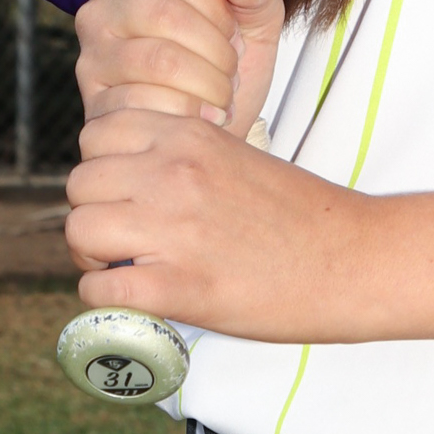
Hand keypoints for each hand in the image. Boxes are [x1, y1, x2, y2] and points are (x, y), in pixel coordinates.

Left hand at [64, 106, 364, 337]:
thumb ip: (183, 158)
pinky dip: (105, 299)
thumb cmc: (302, 215)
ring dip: (93, 255)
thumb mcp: (236, 157)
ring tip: (126, 269)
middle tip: (121, 241)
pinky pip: (99, 287)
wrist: (354, 259)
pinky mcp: (178, 285)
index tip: (124, 194)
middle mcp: (173, 172)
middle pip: (79, 183)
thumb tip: (134, 181)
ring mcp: (173, 228)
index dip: (102, 167)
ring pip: (79, 230)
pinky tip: (135, 301)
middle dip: (92, 212)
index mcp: (188, 135)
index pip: (98, 132)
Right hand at [73, 0, 286, 136]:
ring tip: (222, 95)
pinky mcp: (94, 102)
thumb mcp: (253, 24)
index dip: (219, 6)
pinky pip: (142, 102)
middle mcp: (102, 9)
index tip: (235, 33)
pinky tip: (204, 117)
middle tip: (232, 71)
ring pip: (157, 59)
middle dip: (215, 49)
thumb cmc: (222, 68)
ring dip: (206, 83)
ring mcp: (93, 56)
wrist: (206, 132)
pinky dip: (186, 112)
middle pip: (166, 14)